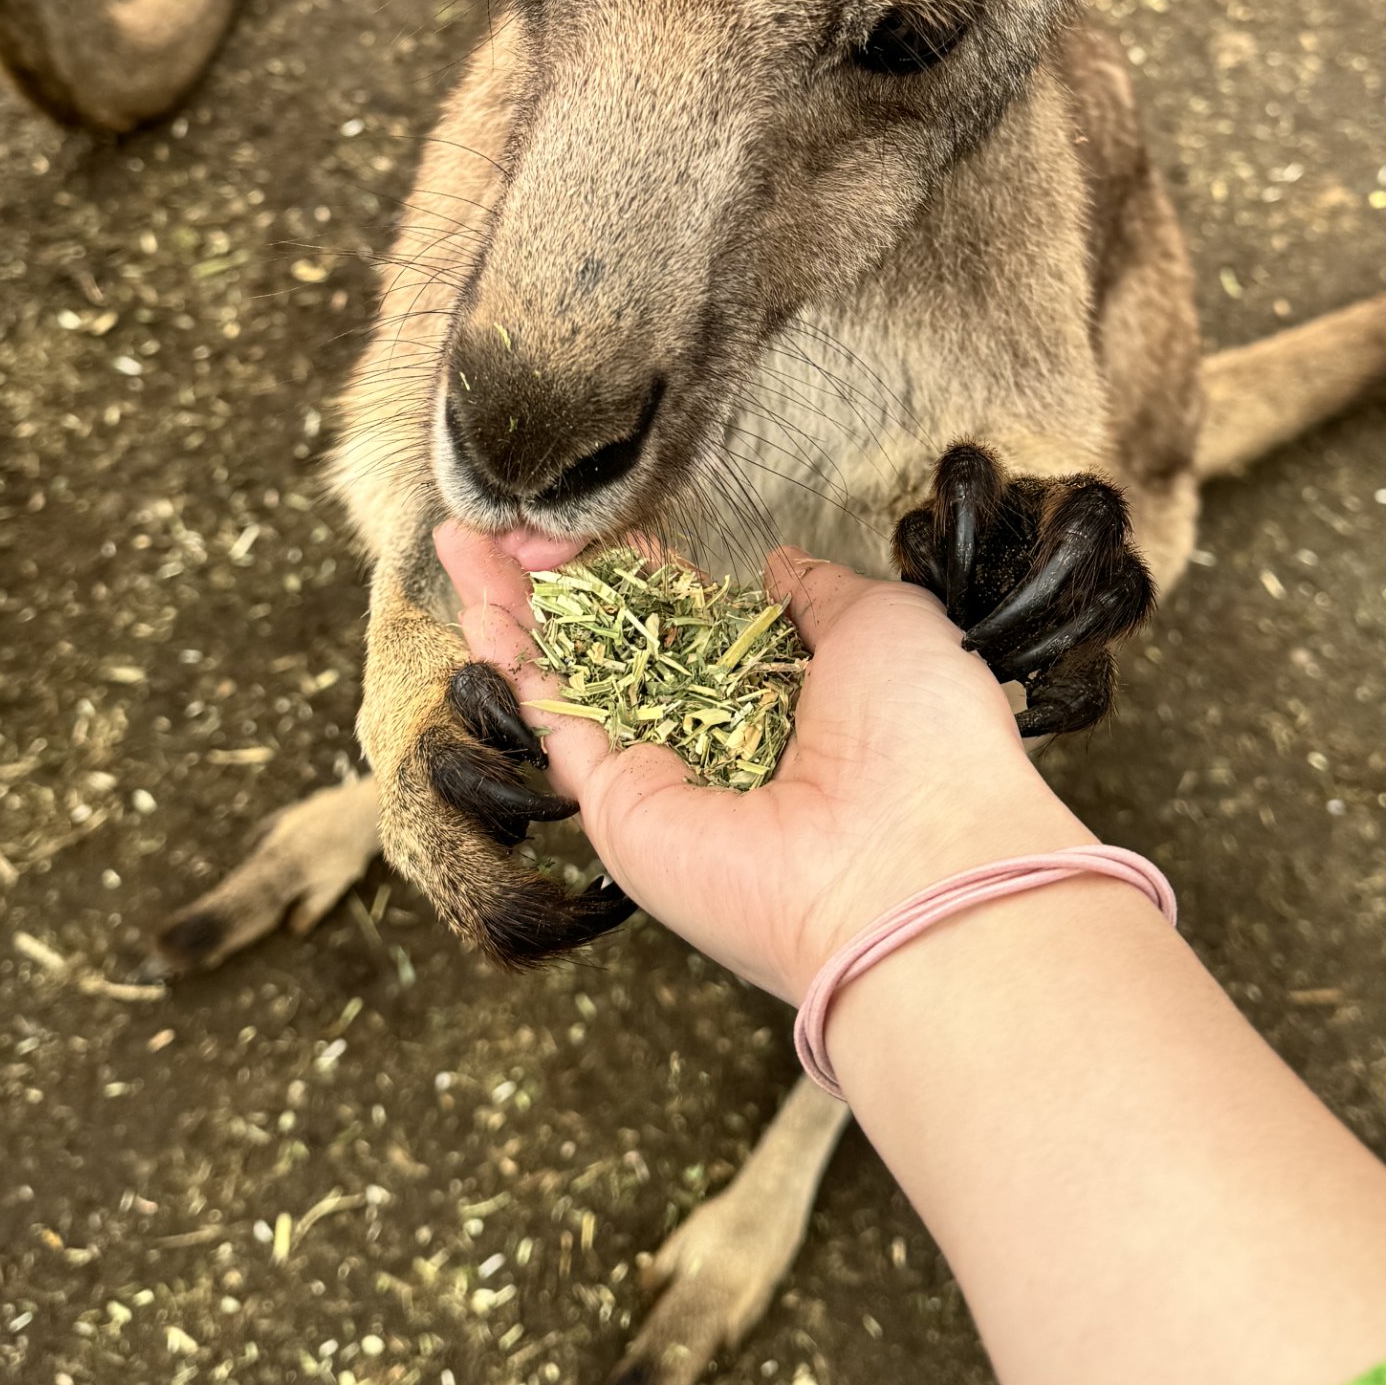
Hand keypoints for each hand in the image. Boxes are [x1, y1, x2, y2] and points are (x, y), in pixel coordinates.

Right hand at [432, 523, 1093, 1005]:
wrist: (913, 860)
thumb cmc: (925, 740)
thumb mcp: (888, 626)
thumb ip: (824, 594)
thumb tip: (781, 568)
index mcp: (784, 701)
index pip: (691, 626)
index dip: (639, 574)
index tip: (597, 527)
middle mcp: (716, 742)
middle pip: (614, 649)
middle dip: (553, 584)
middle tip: (497, 524)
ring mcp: (663, 777)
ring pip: (571, 681)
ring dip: (512, 611)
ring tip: (459, 542)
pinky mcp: (621, 810)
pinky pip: (559, 727)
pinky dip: (515, 665)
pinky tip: (479, 605)